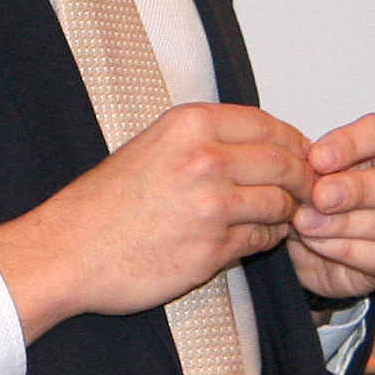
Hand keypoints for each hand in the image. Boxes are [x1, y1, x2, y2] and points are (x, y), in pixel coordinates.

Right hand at [0, 103, 309, 343]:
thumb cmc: (104, 203)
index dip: (295, 144)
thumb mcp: (153, 144)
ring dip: (287, 213)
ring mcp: (212, 205)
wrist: (68, 250)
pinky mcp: (213, 249)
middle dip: (303, 179)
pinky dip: (266, 240)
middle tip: (305, 190)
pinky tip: (254, 237)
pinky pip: (262, 240)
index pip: (271, 126)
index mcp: (191, 125)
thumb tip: (259, 143)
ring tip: (277, 217)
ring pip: (281, 204)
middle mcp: (206, 159)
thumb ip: (205, 139)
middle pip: (287, 163)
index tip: (302, 156)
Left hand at [286, 112, 374, 302]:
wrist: (313, 235)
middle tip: (320, 196)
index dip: (352, 144)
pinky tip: (317, 241)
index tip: (317, 158)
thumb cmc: (326, 185)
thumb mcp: (318, 163)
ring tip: (306, 222)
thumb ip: (319, 161)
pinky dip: (344, 249)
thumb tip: (311, 167)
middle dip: (357, 189)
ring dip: (344, 223)